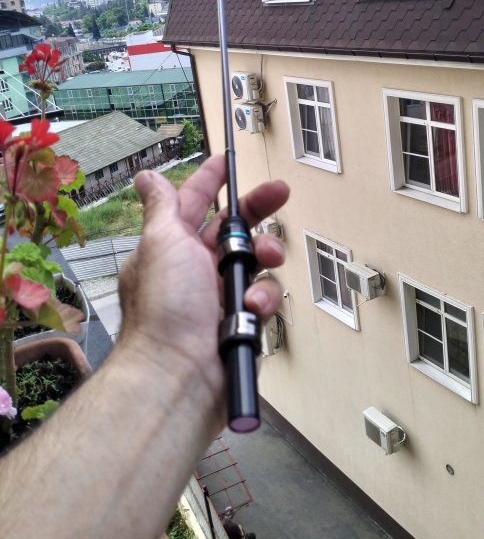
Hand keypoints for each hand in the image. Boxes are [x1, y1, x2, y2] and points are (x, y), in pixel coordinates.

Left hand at [118, 155, 288, 415]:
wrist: (180, 376)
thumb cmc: (167, 306)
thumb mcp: (161, 243)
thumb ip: (161, 206)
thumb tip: (146, 177)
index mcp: (172, 246)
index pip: (193, 202)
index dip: (210, 181)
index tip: (227, 162)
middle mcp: (194, 269)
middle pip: (233, 228)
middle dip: (258, 210)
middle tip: (281, 192)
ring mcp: (218, 297)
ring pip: (255, 263)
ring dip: (264, 259)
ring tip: (266, 262)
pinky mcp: (239, 323)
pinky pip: (262, 299)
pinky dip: (260, 302)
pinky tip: (251, 311)